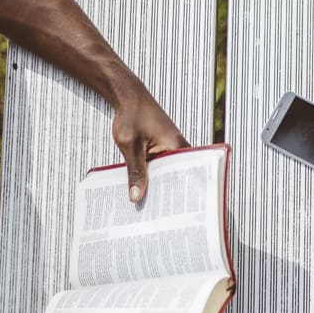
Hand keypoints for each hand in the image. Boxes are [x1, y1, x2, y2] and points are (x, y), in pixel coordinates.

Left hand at [112, 87, 189, 202]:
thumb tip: (136, 196)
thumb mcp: (130, 146)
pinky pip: (160, 168)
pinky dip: (153, 177)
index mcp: (177, 146)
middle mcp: (179, 148)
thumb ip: (134, 171)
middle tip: (159, 215)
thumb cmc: (132, 115)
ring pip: (167, 174)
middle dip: (168, 195)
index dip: (179, 195)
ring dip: (159, 186)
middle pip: (177, 177)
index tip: (173, 212)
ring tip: (151, 207)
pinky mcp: (163, 150)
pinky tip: (144, 189)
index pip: (185, 176)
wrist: (128, 96)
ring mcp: (171, 149)